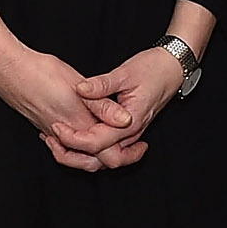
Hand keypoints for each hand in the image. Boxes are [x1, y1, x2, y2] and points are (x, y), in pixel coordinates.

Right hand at [0, 40, 134, 168]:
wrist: (8, 70)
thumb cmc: (41, 73)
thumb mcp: (78, 85)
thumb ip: (103, 106)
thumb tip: (126, 121)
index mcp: (79, 126)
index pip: (108, 156)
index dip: (128, 155)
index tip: (142, 147)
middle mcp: (65, 135)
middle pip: (93, 162)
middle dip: (115, 159)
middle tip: (134, 150)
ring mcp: (52, 132)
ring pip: (78, 156)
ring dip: (96, 154)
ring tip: (113, 144)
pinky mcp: (44, 125)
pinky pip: (64, 145)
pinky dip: (78, 146)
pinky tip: (83, 131)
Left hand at [68, 48, 187, 171]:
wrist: (173, 68)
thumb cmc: (153, 69)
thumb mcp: (125, 73)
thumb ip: (102, 84)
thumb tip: (80, 88)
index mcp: (130, 121)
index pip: (97, 142)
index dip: (74, 138)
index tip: (57, 126)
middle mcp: (131, 132)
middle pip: (101, 159)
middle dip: (75, 155)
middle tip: (53, 139)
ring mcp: (131, 133)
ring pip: (105, 156)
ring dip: (81, 153)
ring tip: (59, 139)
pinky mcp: (128, 129)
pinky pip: (108, 145)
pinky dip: (90, 144)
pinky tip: (74, 131)